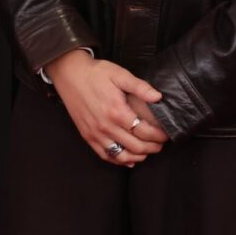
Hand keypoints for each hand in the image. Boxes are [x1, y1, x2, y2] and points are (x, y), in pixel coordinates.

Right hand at [43, 49, 169, 165]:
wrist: (70, 74)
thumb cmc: (96, 73)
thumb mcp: (120, 75)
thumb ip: (140, 87)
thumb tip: (158, 97)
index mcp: (117, 111)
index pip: (144, 131)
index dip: (158, 136)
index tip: (166, 135)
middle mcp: (106, 126)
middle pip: (136, 146)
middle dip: (152, 147)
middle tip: (161, 144)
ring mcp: (95, 134)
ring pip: (121, 155)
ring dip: (138, 156)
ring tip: (148, 152)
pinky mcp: (87, 136)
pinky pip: (105, 155)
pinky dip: (119, 161)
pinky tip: (129, 159)